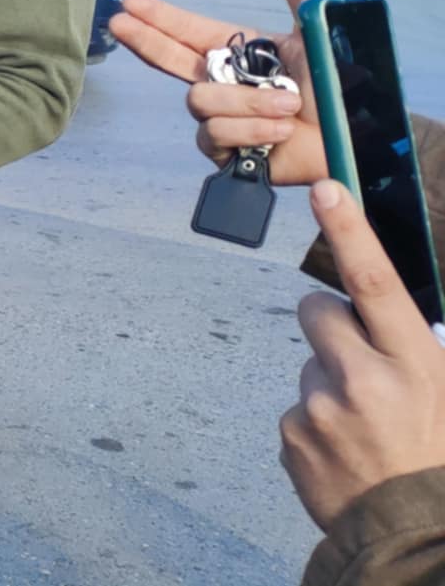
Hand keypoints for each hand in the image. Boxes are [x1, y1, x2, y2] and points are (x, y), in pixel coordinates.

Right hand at [109, 0, 328, 185]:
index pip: (190, 31)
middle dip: (146, 40)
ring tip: (288, 106)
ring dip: (248, 102)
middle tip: (119, 23)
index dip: (160, 18)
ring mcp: (223, 118)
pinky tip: (278, 132)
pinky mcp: (226, 151)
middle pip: (171, 61)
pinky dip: (252, 129)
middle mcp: (226, 84)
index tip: (131, 4)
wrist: (358, 138)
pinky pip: (216, 134)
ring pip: (201, 101)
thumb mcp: (319, 30)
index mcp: (242, 52)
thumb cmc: (343, 87)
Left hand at [279, 180, 444, 530]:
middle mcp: (363, 378)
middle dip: (331, 323)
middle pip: (315, 309)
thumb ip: (412, 346)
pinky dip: (316, 420)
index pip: (376, 282)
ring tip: (364, 423)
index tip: (329, 189)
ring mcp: (319, 407)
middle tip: (362, 361)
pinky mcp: (290, 434)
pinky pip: (296, 404)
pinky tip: (345, 446)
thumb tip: (381, 307)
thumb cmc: (438, 454)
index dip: (351, 231)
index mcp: (414, 362)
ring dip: (330, 379)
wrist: (415, 532)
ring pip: (308, 360)